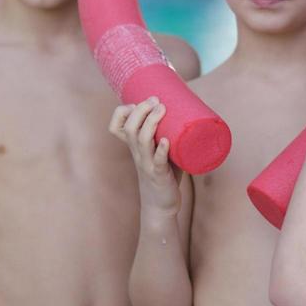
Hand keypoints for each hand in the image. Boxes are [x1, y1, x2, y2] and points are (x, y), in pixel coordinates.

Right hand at [107, 98, 179, 213]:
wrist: (161, 205)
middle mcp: (137, 153)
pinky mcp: (159, 175)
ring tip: (162, 109)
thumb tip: (190, 106)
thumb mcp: (160, 150)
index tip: (140, 101)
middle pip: (129, 128)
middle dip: (141, 110)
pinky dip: (162, 150)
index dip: (122, 111)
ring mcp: (147, 164)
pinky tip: (167, 141)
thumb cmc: (164, 173)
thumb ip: (170, 132)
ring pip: (141, 140)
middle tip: (156, 100)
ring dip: (151, 123)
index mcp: (135, 146)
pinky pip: (158, 161)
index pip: (116, 126)